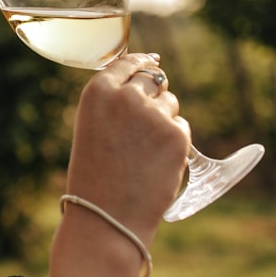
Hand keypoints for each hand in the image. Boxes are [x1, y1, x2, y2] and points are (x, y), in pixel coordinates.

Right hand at [64, 53, 190, 244]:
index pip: (127, 62)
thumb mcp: (93, 126)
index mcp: (98, 92)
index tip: (152, 61)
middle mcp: (126, 96)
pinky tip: (156, 162)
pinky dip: (175, 142)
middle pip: (152, 79)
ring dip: (165, 119)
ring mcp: (153, 114)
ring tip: (144, 152)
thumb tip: (148, 76)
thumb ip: (115, 102)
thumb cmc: (95, 175)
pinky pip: (182, 126)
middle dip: (154, 95)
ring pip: (170, 103)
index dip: (142, 62)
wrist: (107, 215)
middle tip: (146, 125)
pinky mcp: (177, 134)